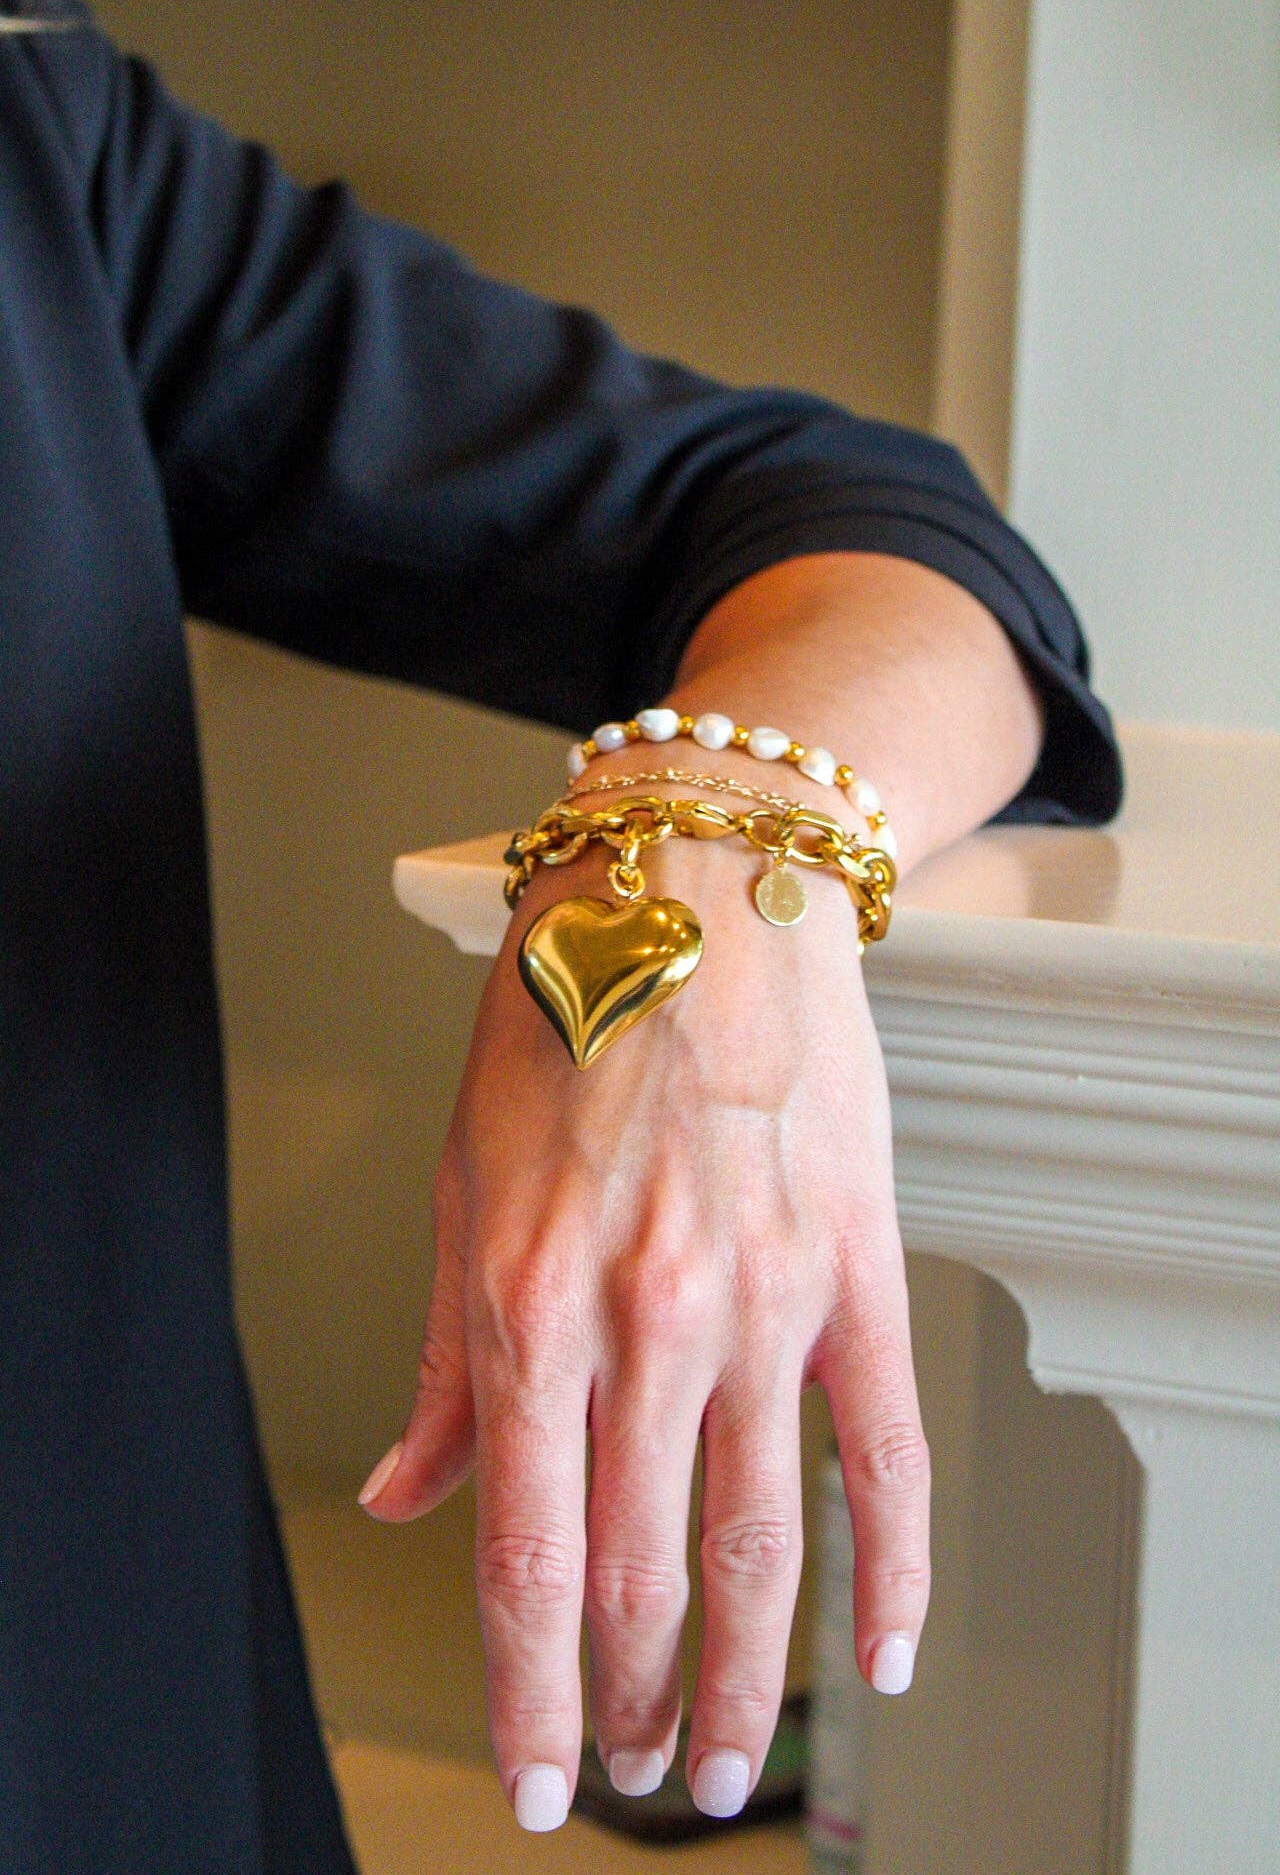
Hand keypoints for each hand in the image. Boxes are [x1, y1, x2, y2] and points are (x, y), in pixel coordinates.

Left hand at [359, 833, 929, 1830]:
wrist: (695, 893)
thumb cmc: (566, 1021)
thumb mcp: (462, 1186)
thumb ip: (448, 1365)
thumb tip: (406, 1491)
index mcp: (532, 1304)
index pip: (528, 1558)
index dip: (528, 1695)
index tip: (536, 1773)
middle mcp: (649, 1319)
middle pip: (640, 1572)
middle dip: (629, 1699)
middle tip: (633, 1767)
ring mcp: (765, 1299)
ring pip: (760, 1540)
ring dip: (745, 1677)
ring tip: (728, 1758)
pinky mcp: (854, 1268)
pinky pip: (886, 1449)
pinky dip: (891, 1568)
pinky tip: (879, 1648)